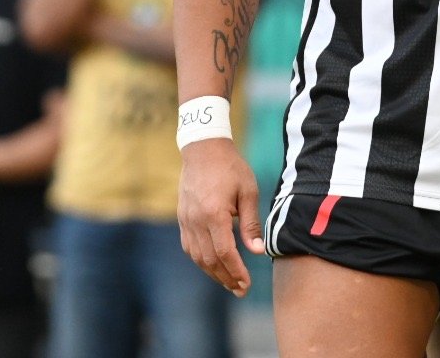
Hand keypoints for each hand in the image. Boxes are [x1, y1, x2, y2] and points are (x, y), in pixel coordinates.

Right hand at [178, 138, 264, 297]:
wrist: (203, 149)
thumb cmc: (231, 168)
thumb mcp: (248, 192)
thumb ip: (251, 224)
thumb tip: (257, 251)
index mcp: (214, 213)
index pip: (224, 253)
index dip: (236, 271)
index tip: (246, 284)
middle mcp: (196, 220)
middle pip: (209, 260)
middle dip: (226, 278)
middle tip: (241, 290)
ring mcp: (186, 220)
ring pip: (197, 257)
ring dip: (213, 273)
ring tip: (229, 282)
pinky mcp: (182, 218)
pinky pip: (189, 247)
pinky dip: (201, 260)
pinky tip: (213, 265)